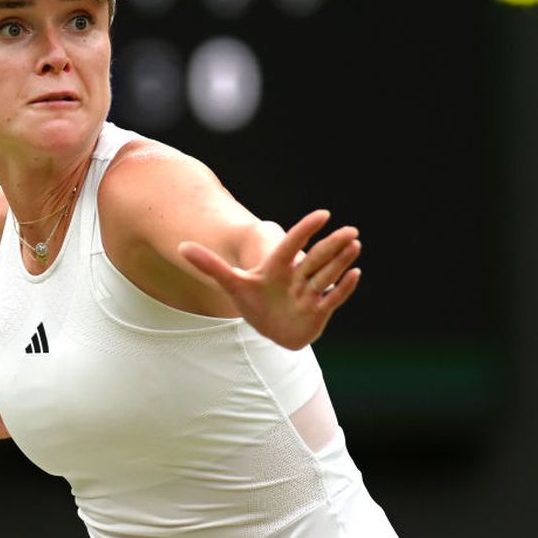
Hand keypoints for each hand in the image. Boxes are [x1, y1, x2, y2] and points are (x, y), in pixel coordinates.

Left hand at [178, 210, 360, 349]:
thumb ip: (209, 264)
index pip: (293, 245)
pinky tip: (355, 274)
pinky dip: (343, 288)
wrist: (269, 324)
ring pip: (327, 275)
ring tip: (355, 243)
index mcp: (279, 266)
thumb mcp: (230, 283)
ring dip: (341, 261)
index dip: (306, 230)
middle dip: (332, 245)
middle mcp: (297, 276)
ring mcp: (309, 293)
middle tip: (351, 229)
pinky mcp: (317, 310)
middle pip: (316, 258)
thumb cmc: (253, 300)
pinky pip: (332, 298)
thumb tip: (181, 246)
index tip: (323, 213)